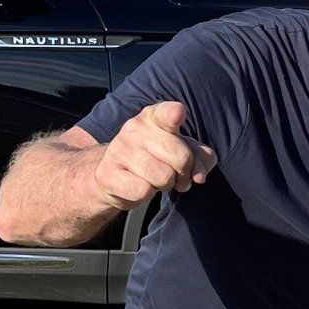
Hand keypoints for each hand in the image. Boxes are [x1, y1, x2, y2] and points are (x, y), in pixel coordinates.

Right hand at [93, 101, 217, 207]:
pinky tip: (138, 186)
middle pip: (181, 157)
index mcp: (155, 117)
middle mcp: (135, 128)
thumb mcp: (183, 151)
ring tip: (154, 179)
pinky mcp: (107, 174)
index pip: (167, 112)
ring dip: (165, 185)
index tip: (178, 114)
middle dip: (183, 172)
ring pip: (164, 177)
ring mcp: (119, 150)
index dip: (174, 114)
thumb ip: (201, 158)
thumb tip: (198, 176)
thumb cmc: (155, 159)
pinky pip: (144, 191)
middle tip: (172, 173)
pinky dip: (146, 195)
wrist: (114, 176)